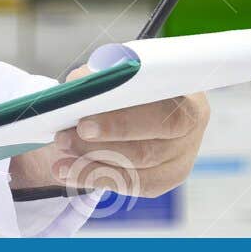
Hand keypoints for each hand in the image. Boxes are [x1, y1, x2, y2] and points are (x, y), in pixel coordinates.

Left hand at [10, 69, 209, 198]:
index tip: (83, 124)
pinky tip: (69, 172)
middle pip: (148, 148)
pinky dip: (96, 177)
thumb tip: (81, 84)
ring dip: (92, 165)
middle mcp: (191, 130)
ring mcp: (181, 159)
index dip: (122, 122)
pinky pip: (130, 185)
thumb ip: (103, 72)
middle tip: (64, 140)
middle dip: (100, 147)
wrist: (137, 102)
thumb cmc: (131, 81)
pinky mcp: (164, 179)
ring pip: (137, 171)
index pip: (161, 113)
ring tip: (59, 158)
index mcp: (188, 94)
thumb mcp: (118, 66)